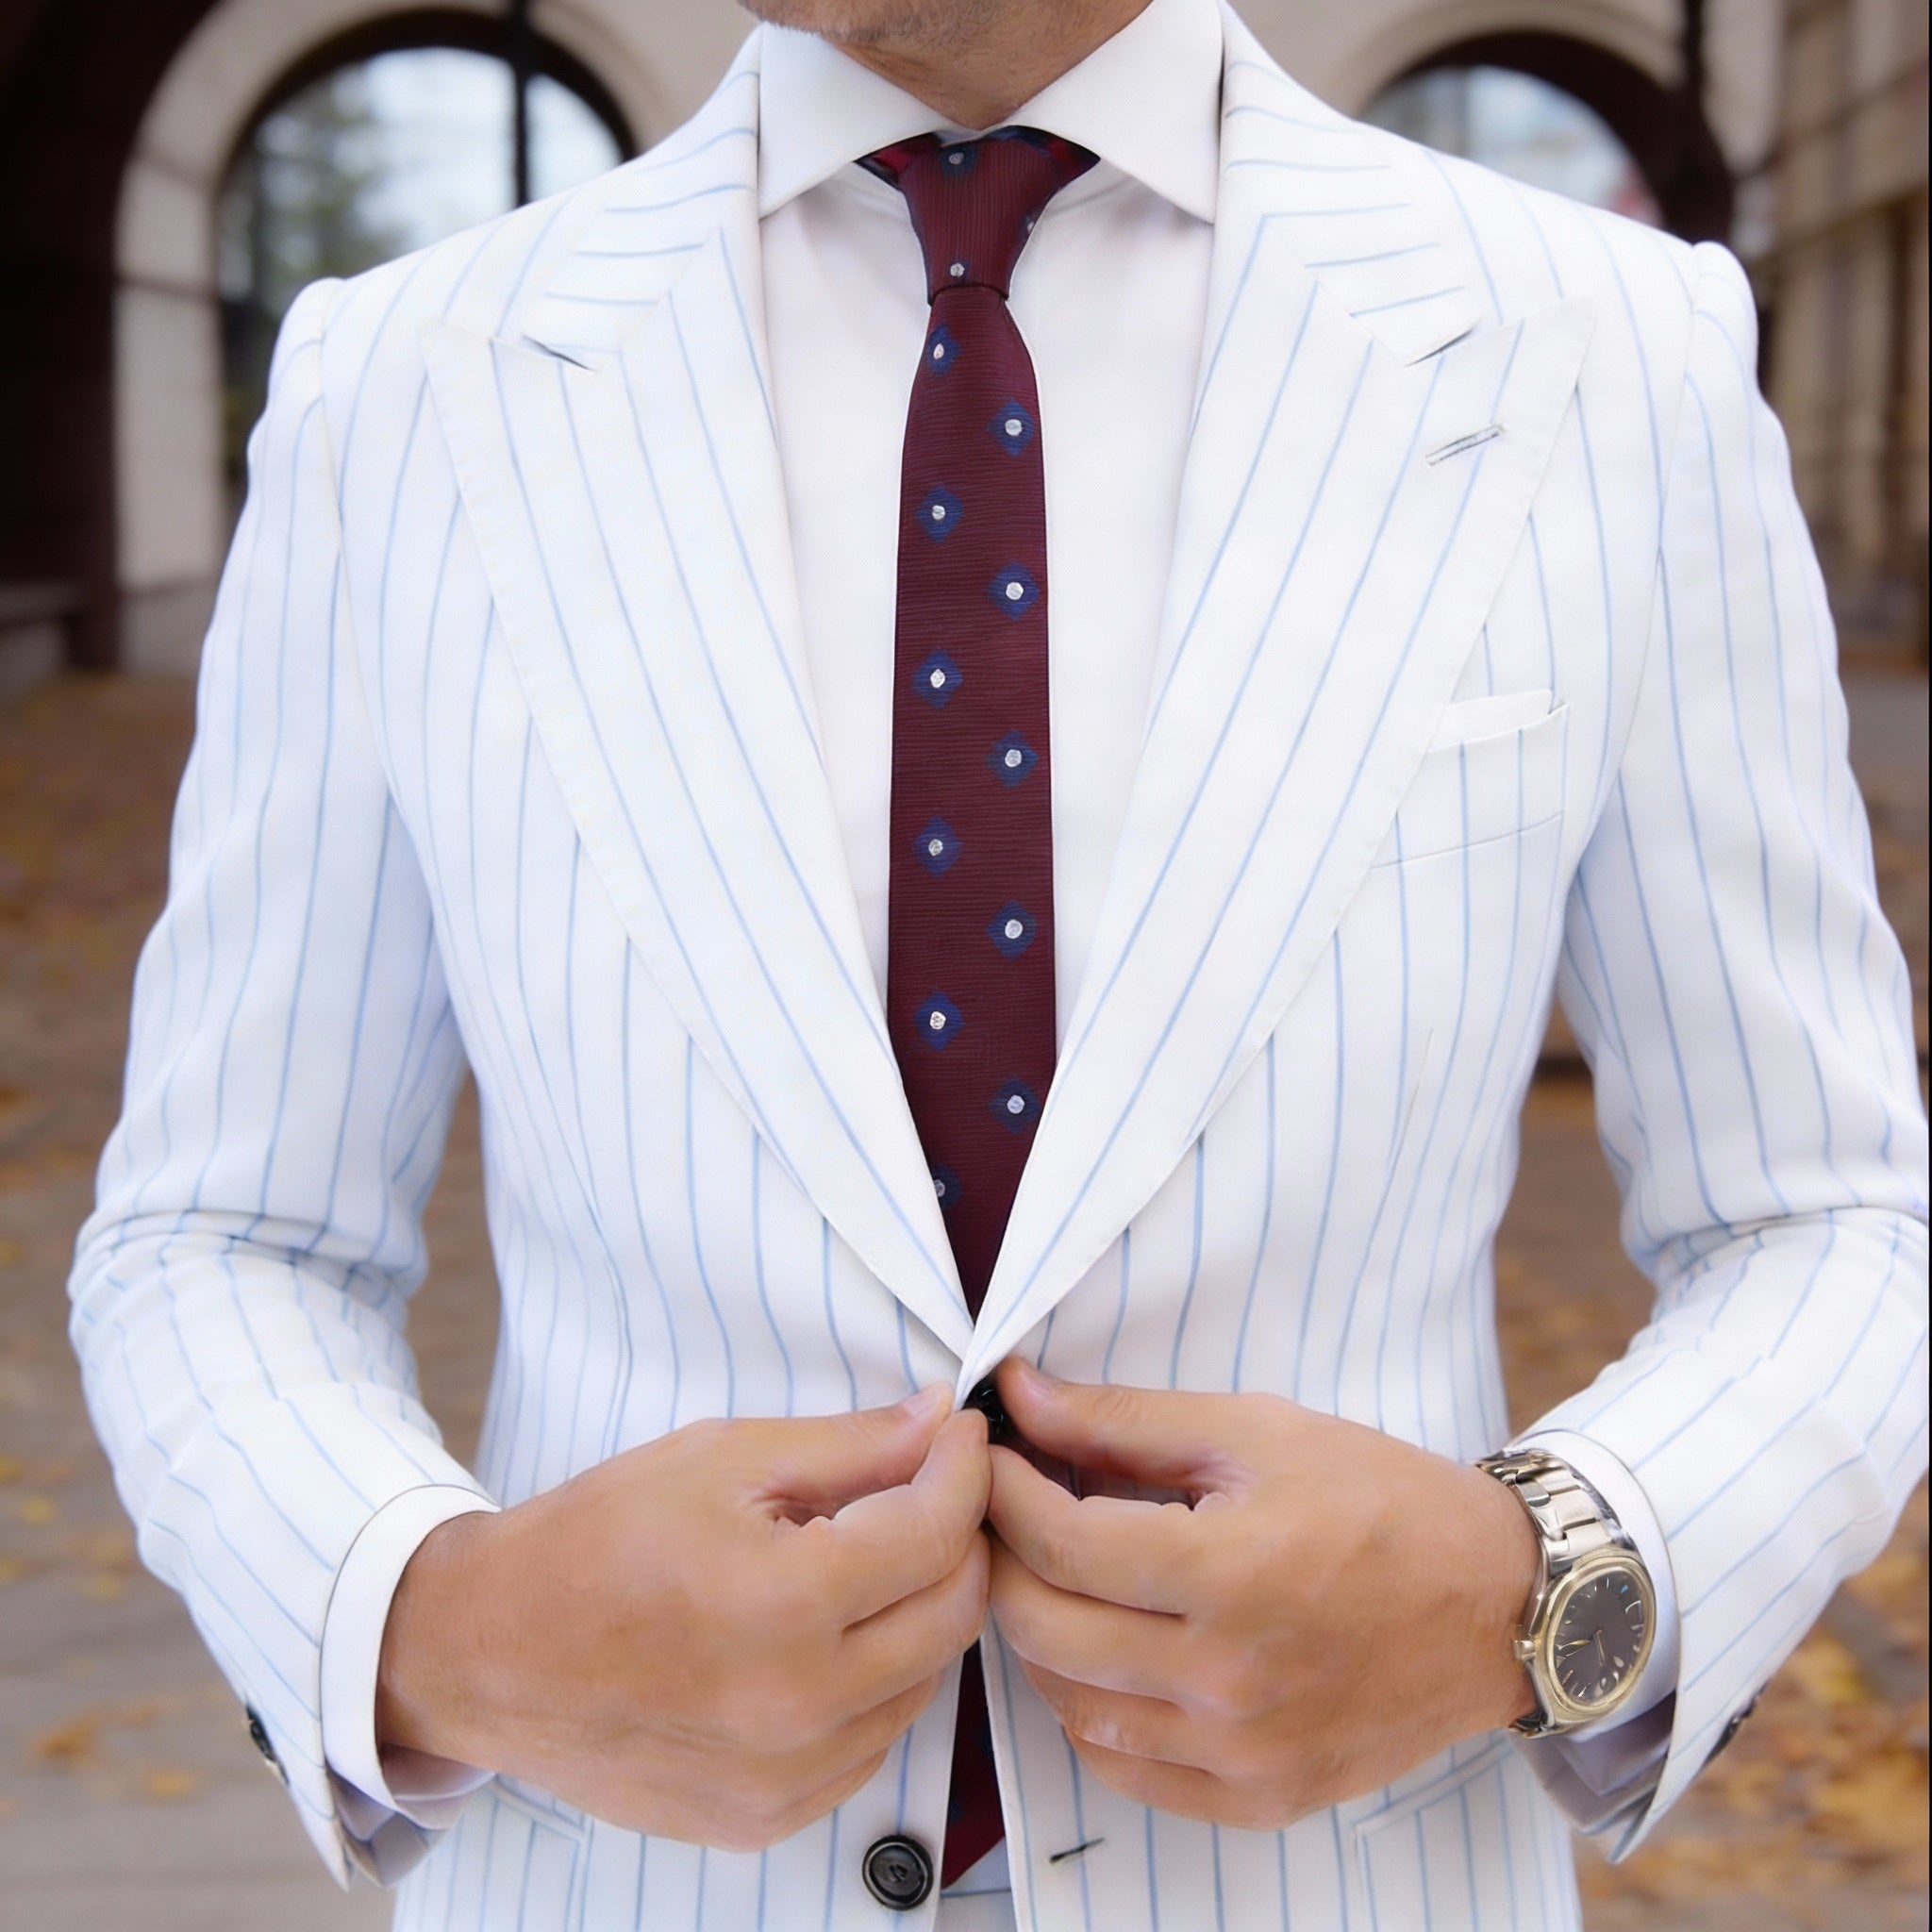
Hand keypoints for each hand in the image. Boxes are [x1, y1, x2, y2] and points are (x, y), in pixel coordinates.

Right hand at [377, 1387, 990, 1849]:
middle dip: (959, 1538)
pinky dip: (877, 1683)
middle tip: (930, 1489)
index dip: (964, 1471)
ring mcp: (784, 1779)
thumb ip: (848, 1445)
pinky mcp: (765, 1819)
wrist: (489, 1651)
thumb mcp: (721, 1459)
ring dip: (921, 1612)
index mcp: (783, 1605)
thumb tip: (940, 1421)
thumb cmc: (596, 1541)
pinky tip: (831, 1634)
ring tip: (871, 1558)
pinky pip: (871, 1745)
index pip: (935, 1534)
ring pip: (924, 1684)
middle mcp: (796, 1707)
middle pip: (953, 1615)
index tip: (960, 1436)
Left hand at [985, 1361, 1537, 1829]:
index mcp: (1232, 1572)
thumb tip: (1021, 1394)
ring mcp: (1244, 1752)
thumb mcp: (1256, 1431)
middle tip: (1001, 1514)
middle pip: (1046, 1630)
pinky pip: (1127, 1770)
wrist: (1496, 1604)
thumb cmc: (1380, 1500)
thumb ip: (1125, 1419)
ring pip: (1072, 1707)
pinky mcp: (1260, 1797)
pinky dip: (1091, 1712)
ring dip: (1038, 1637)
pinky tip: (1100, 1655)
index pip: (1061, 1544)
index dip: (1003, 1493)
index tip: (988, 1457)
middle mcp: (1230, 1678)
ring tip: (1050, 1577)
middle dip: (1002, 1560)